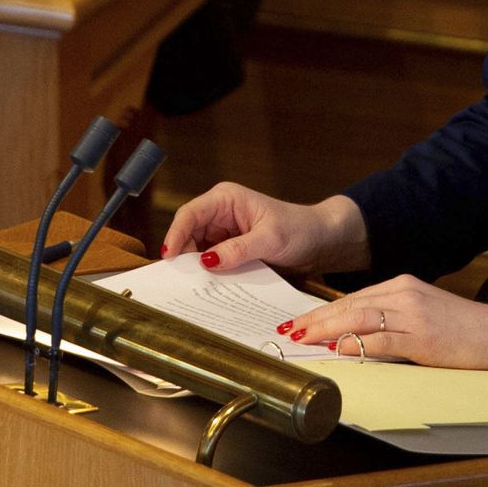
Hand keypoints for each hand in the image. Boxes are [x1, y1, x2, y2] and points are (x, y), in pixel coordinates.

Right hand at [160, 185, 369, 273]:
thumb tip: (206, 261)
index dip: (176, 235)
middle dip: (183, 256)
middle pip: (188, 233)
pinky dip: (208, 273)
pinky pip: (210, 260)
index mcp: (226, 199)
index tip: (168, 258)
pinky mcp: (228, 247)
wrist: (319, 240)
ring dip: (195, 267)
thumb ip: (238, 250)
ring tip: (193, 287)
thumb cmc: (299, 229)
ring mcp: (223, 230)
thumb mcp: (270, 240)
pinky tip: (208, 287)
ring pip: (196, 249)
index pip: (190, 214)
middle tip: (179, 282)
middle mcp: (220, 212)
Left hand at [283, 274, 487, 371]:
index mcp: (403, 285)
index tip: (303, 321)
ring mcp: (413, 313)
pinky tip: (339, 348)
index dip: (325, 310)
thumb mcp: (423, 312)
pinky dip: (357, 344)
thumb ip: (391, 318)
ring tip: (305, 338)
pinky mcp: (422, 336)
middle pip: (349, 303)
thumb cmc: (463, 328)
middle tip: (292, 330)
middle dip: (317, 318)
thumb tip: (355, 334)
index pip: (354, 297)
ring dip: (327, 329)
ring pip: (359, 317)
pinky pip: (382, 339)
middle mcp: (404, 293)